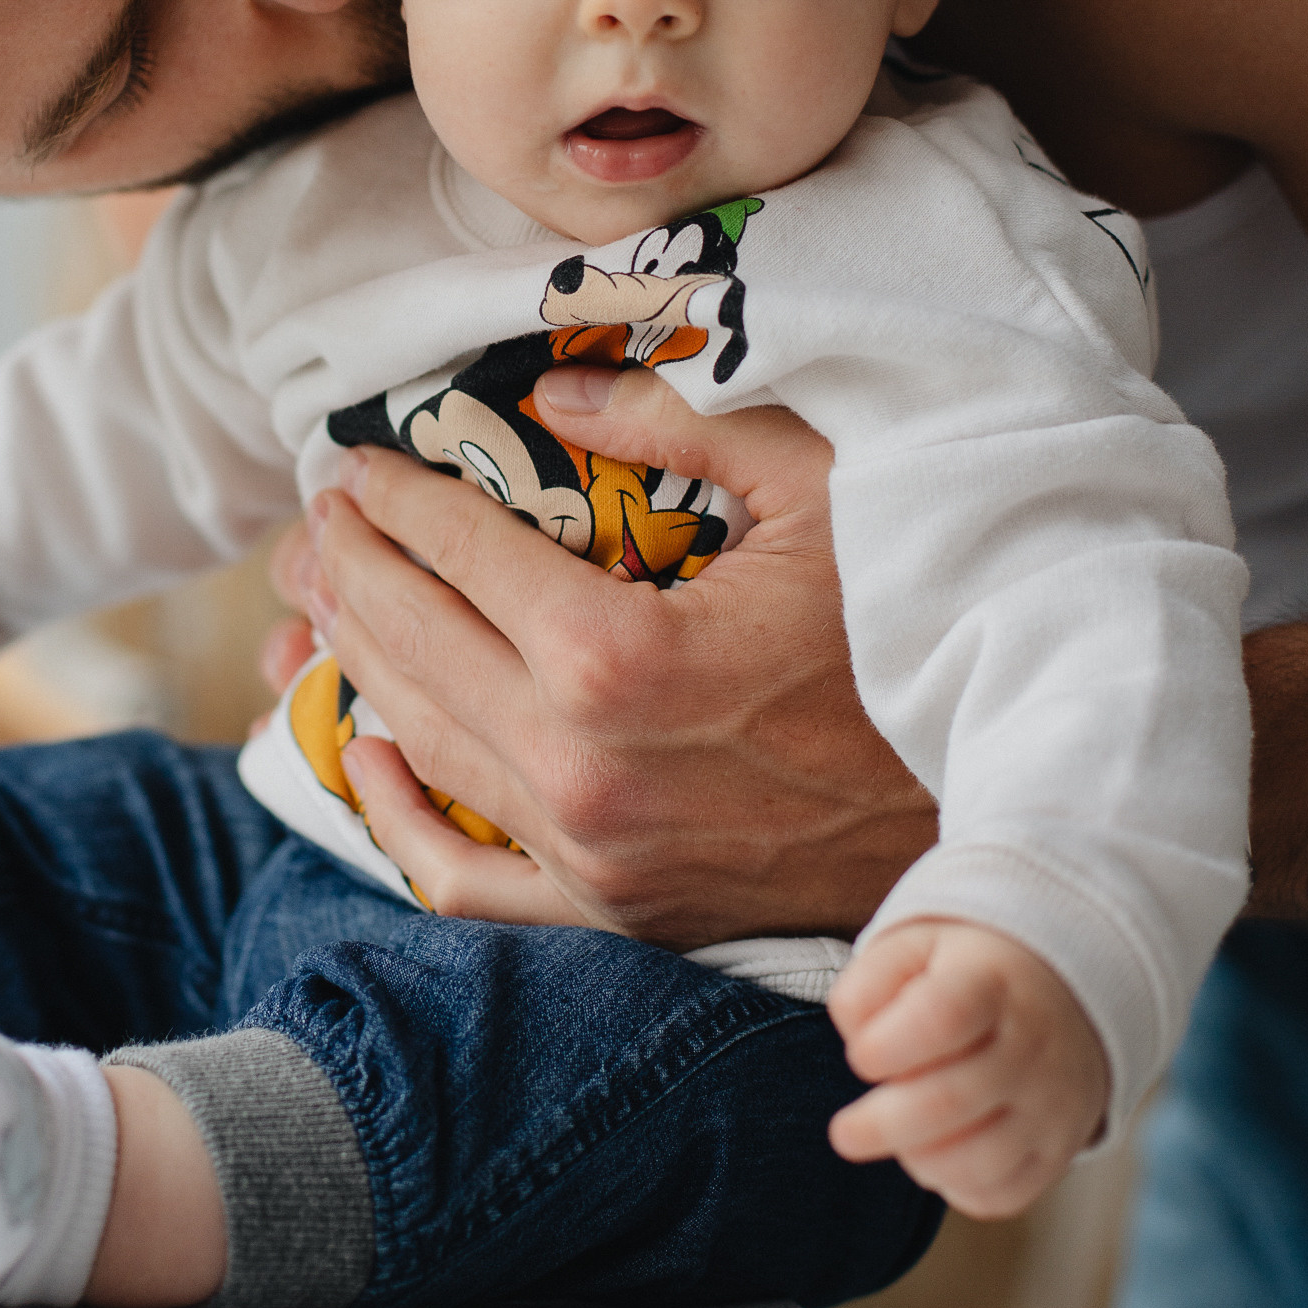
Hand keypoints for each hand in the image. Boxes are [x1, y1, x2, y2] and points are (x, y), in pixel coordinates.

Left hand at [295, 367, 936, 943]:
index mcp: (618, 658)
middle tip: (319, 516)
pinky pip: (465, 878)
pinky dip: (398, 818)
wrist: (988, 802)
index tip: (353, 464)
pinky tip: (365, 753)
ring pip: (422, 747)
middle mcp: (581, 769)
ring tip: (325, 597)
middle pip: (412, 646)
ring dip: (356, 662)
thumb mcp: (814, 486)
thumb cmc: (906, 628)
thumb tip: (550, 396)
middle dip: (350, 568)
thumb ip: (674, 421)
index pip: (458, 554)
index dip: (392, 499)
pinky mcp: (615, 911)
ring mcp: (592, 855)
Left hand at [827, 919, 1108, 1216]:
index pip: (940, 1018)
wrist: (1065, 1003)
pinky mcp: (1057, 1152)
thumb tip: (856, 1043)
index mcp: (991, 984)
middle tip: (843, 1134)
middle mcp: (1032, 1047)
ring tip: (899, 1135)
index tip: (861, 1057)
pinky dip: (955, 1186)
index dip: (886, 1046)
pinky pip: (1000, 1194)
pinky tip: (937, 1153)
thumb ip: (867, 984)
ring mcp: (1052, 1105)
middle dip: (882, 1125)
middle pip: (950, 1101)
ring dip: (918, 1158)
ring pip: (976, 1161)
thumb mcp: (915, 949)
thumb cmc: (965, 978)